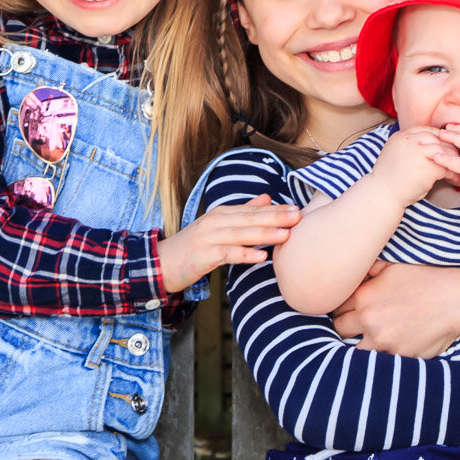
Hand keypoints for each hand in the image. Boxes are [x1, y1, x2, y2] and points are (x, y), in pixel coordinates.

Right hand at [155, 194, 300, 293]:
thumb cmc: (195, 246)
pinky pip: (226, 255)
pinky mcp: (202, 256)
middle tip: (298, 216)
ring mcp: (208, 238)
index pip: (253, 210)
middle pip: (249, 219)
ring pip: (240, 235)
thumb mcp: (219, 226)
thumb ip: (243, 212)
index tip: (298, 209)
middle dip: (275, 217)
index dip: (275, 210)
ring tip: (285, 235)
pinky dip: (244, 255)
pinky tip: (260, 257)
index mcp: (222, 214)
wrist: (162, 262)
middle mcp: (216, 222)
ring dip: (263, 235)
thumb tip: (267, 198)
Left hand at [331, 261, 459, 357]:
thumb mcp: (395, 266)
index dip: (341, 306)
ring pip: (354, 349)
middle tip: (355, 323)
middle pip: (339, 328)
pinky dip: (379, 356)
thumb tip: (356, 272)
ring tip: (369, 339)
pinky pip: (378, 361)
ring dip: (359, 344)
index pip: (335, 305)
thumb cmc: (428, 280)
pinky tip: (386, 349)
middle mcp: (368, 320)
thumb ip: (370, 271)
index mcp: (364, 296)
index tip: (347, 307)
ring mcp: (382, 341)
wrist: (458, 301)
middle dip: (345, 325)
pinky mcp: (398, 356)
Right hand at [371, 126, 452, 207]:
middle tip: (458, 156)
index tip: (446, 145)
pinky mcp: (426, 166)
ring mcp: (418, 152)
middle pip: (438, 137)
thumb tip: (429, 145)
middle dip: (449, 147)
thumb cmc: (390, 178)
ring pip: (444, 150)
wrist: (383, 194)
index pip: (426, 130)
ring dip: (453, 159)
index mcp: (401, 136)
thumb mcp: (397, 154)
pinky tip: (454, 178)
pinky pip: (446, 166)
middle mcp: (410, 140)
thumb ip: (409, 146)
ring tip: (458, 167)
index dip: (438, 137)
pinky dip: (452, 173)